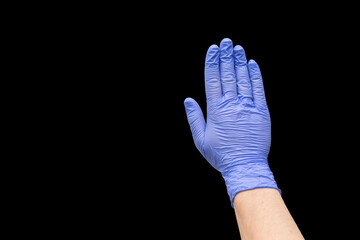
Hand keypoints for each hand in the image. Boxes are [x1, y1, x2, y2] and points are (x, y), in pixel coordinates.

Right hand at [184, 38, 279, 205]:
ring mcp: (248, 107)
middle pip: (228, 75)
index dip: (213, 63)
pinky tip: (252, 64)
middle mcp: (232, 105)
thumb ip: (194, 118)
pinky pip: (258, 90)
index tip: (213, 49)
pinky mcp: (261, 112)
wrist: (245, 166)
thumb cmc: (221, 155)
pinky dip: (255, 76)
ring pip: (243, 79)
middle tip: (226, 42)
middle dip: (226, 57)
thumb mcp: (200, 140)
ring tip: (237, 48)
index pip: (213, 81)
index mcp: (216, 110)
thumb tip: (188, 99)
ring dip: (240, 62)